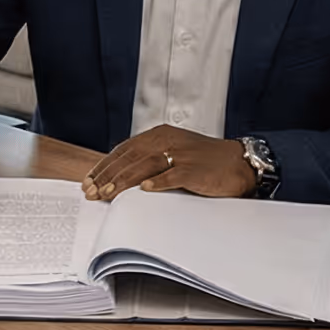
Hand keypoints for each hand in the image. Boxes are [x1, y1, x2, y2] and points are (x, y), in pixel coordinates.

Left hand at [85, 125, 255, 200]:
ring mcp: (180, 154)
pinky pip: (172, 175)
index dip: (104, 166)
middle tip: (91, 192)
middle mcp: (167, 141)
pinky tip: (143, 190)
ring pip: (144, 166)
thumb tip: (121, 178)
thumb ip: (149, 161)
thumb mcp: (174, 153)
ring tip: (107, 194)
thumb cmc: (206, 161)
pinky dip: (157, 182)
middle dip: (107, 176)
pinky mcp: (194, 169)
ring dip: (123, 181)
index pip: (123, 150)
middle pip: (129, 158)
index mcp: (159, 135)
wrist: (239, 162)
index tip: (89, 181)